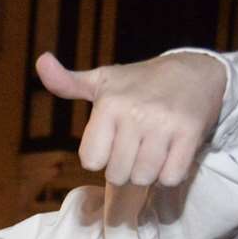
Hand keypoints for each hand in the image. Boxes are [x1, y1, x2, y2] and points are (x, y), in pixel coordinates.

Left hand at [36, 50, 226, 186]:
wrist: (196, 71)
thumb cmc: (140, 83)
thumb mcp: (101, 81)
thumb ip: (66, 83)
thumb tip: (41, 61)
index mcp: (109, 104)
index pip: (91, 161)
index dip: (102, 156)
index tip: (113, 140)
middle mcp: (135, 113)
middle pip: (117, 174)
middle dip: (124, 167)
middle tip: (136, 147)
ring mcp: (164, 124)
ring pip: (143, 177)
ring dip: (147, 172)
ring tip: (153, 150)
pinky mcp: (191, 133)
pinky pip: (171, 176)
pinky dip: (169, 174)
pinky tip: (170, 154)